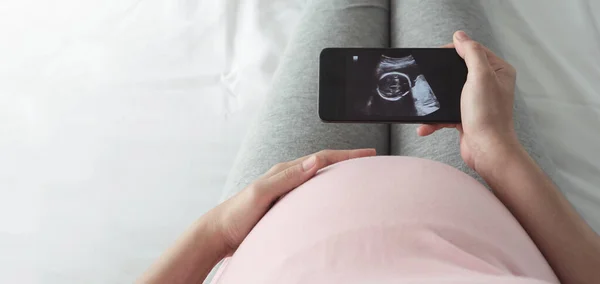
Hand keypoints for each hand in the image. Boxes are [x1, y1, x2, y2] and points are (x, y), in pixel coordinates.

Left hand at [208, 149, 375, 252]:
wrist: (220, 233)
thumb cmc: (237, 214)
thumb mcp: (261, 193)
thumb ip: (286, 177)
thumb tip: (314, 160)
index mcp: (284, 171)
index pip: (322, 157)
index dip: (347, 155)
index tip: (369, 154)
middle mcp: (287, 178)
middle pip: (323, 164)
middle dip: (348, 161)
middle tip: (370, 162)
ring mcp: (287, 192)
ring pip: (319, 179)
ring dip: (339, 175)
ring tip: (358, 177)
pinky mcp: (286, 206)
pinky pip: (313, 194)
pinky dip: (328, 191)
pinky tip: (334, 200)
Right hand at [417, 31, 520, 171]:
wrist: (486, 150)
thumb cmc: (488, 115)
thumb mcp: (480, 76)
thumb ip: (471, 53)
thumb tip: (460, 36)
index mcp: (499, 71)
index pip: (475, 50)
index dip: (456, 49)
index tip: (438, 54)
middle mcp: (490, 84)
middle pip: (460, 70)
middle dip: (442, 75)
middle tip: (428, 74)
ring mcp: (478, 101)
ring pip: (450, 92)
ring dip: (436, 100)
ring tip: (424, 101)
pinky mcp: (466, 116)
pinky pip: (446, 112)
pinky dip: (434, 119)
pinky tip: (425, 125)